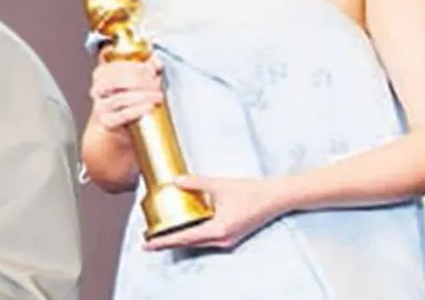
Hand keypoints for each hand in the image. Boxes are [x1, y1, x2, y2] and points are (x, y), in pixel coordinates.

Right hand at [89, 54, 163, 130]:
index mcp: (101, 73)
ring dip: (142, 96)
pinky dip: (137, 111)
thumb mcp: (140, 78)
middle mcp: (97, 89)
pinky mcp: (107, 121)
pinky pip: (122, 115)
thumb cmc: (130, 96)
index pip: (116, 66)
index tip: (153, 70)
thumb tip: (158, 62)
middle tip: (156, 82)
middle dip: (139, 80)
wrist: (121, 124)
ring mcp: (101, 106)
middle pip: (116, 81)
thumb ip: (150, 67)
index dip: (136, 67)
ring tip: (158, 96)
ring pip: (120, 98)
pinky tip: (149, 107)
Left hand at [143, 175, 282, 250]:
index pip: (184, 238)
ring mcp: (227, 240)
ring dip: (180, 240)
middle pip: (188, 243)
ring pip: (198, 242)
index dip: (164, 241)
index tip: (148, 244)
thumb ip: (197, 183)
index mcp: (218, 230)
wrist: (276, 198)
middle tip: (149, 241)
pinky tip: (187, 228)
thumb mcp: (220, 185)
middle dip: (168, 242)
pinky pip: (207, 238)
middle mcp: (221, 240)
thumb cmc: (253, 193)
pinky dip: (193, 235)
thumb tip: (176, 180)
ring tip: (163, 236)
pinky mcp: (231, 235)